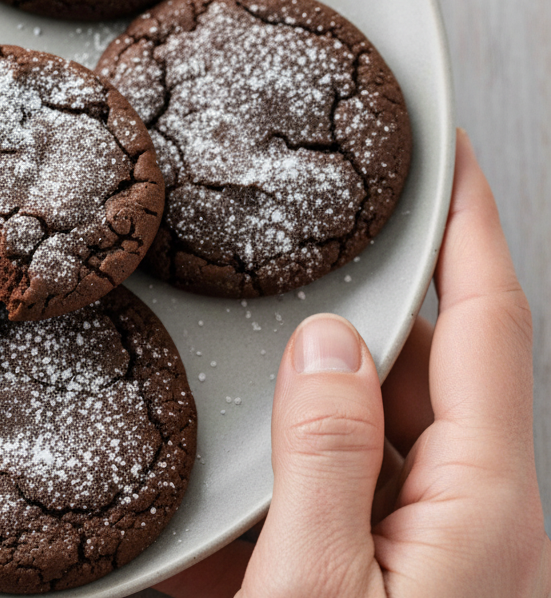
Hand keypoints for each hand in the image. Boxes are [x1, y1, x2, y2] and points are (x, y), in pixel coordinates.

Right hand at [156, 130, 550, 597]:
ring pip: (375, 442)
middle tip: (273, 307)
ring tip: (226, 459)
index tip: (448, 157)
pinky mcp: (403, 583)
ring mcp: (444, 555)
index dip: (470, 227)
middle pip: (423, 377)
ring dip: (299, 434)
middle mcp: (478, 519)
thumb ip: (323, 453)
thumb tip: (327, 342)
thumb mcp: (313, 583)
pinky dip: (284, 504)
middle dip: (346, 334)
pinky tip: (225, 539)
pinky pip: (346, 508)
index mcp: (482, 503)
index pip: (487, 322)